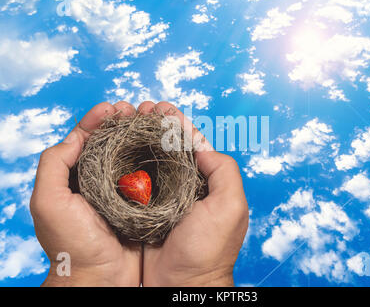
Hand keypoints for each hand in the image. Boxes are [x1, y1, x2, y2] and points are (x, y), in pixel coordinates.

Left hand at [30, 101, 141, 286]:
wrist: (101, 279)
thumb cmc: (71, 243)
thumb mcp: (48, 202)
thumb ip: (53, 165)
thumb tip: (76, 137)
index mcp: (76, 178)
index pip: (86, 139)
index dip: (98, 120)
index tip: (113, 107)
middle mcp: (100, 181)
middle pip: (113, 142)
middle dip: (125, 122)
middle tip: (138, 109)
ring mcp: (123, 191)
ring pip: (133, 155)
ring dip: (143, 135)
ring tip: (154, 119)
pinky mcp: (142, 202)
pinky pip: (151, 174)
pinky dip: (157, 157)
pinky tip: (165, 145)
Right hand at [140, 102, 248, 286]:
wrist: (180, 285)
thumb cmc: (209, 248)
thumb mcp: (230, 206)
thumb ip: (223, 171)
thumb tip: (201, 144)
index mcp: (204, 182)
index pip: (190, 144)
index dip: (177, 123)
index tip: (162, 107)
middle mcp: (182, 186)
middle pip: (167, 148)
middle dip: (154, 125)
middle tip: (140, 108)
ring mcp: (159, 197)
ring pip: (148, 160)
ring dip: (138, 138)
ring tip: (126, 119)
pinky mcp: (139, 209)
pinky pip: (131, 181)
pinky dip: (124, 162)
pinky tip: (115, 147)